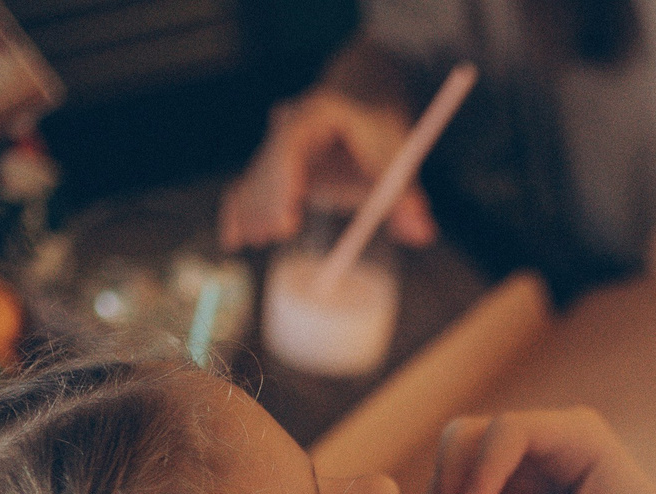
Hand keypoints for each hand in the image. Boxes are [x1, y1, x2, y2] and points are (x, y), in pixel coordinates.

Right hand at [218, 90, 438, 252]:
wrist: (364, 89)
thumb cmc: (382, 122)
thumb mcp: (399, 154)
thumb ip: (407, 195)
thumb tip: (423, 233)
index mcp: (316, 111)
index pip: (291, 147)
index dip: (286, 183)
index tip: (289, 215)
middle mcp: (289, 121)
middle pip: (270, 164)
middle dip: (267, 202)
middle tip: (273, 235)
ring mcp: (278, 139)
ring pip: (258, 175)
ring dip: (253, 209)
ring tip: (250, 242)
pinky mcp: (274, 158)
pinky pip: (254, 181)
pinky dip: (244, 207)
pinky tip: (232, 238)